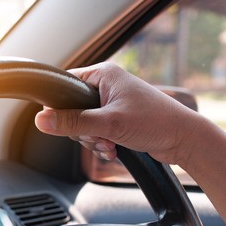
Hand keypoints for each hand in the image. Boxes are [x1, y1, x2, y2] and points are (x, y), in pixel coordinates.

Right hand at [35, 62, 196, 163]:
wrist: (184, 140)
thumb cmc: (155, 122)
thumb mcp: (109, 123)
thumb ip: (74, 121)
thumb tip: (42, 120)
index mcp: (103, 75)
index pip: (66, 85)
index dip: (60, 106)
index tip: (63, 122)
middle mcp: (107, 87)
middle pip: (73, 111)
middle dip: (83, 131)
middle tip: (99, 136)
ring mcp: (112, 105)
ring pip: (84, 125)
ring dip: (94, 140)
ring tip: (111, 144)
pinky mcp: (117, 120)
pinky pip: (97, 133)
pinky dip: (102, 144)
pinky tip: (114, 150)